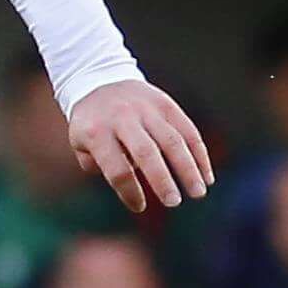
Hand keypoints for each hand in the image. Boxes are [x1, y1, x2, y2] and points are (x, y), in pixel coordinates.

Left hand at [68, 79, 213, 215]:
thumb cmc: (92, 125)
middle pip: (145, 152)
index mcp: (96, 132)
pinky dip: (199, 154)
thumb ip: (100, 167)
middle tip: (173, 203)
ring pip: (172, 139)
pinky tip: (206, 176)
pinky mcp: (166, 104)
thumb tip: (130, 187)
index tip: (139, 206)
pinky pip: (187, 130)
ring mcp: (146, 109)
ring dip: (188, 168)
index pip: (116, 169)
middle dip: (162, 179)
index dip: (129, 191)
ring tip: (198, 193)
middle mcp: (122, 118)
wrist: (101, 81)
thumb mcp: (81, 145)